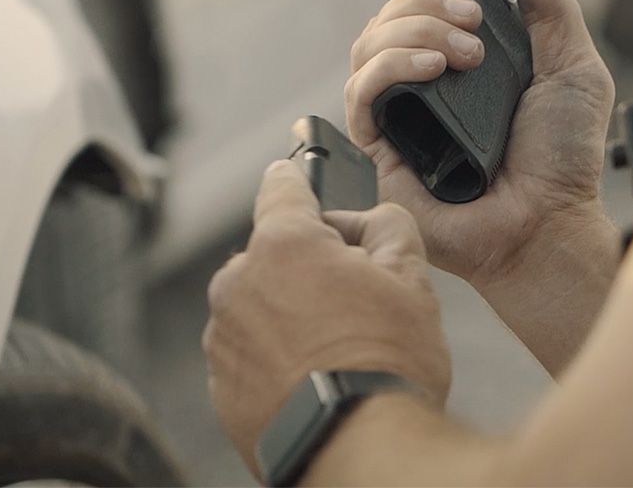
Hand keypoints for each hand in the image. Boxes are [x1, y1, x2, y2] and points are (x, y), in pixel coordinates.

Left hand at [202, 160, 449, 474]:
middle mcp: (238, 284)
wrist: (361, 451)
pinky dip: (277, 359)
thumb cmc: (387, 365)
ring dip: (291, 314)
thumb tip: (371, 221)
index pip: (282, 184)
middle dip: (310, 265)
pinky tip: (318, 377)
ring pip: (261, 305)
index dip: (304, 182)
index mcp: (281, 243)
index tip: (308, 186)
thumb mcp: (411, 277)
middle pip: (275, 253)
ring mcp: (223, 338)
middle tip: (357, 297)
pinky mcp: (221, 387)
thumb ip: (388, 225)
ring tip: (340, 349)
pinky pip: (251, 354)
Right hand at [343, 0, 615, 287]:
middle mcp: (426, 90)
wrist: (549, 222)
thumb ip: (552, 13)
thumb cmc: (563, 161)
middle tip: (472, 26)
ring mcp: (400, 120)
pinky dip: (387, 70)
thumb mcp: (574, 70)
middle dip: (423, 8)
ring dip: (409, 35)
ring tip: (461, 55)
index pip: (421, 13)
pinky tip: (428, 71)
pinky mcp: (382, 152)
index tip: (475, 2)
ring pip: (366, 51)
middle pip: (386, 23)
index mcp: (463, 70)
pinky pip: (359, 97)